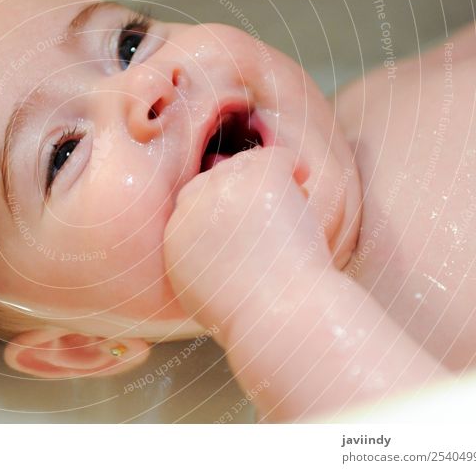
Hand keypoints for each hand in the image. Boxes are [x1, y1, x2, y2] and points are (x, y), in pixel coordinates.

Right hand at [164, 145, 328, 330]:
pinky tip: (301, 176)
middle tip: (265, 206)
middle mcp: (192, 207)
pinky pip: (275, 157)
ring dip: (264, 177)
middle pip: (213, 178)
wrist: (277, 318)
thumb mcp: (200, 294)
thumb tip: (216, 242)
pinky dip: (290, 165)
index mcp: (174, 237)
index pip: (191, 202)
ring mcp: (224, 188)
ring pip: (243, 164)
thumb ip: (198, 260)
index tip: (242, 217)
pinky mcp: (258, 177)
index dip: (219, 206)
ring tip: (288, 196)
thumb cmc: (249, 317)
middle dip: (238, 189)